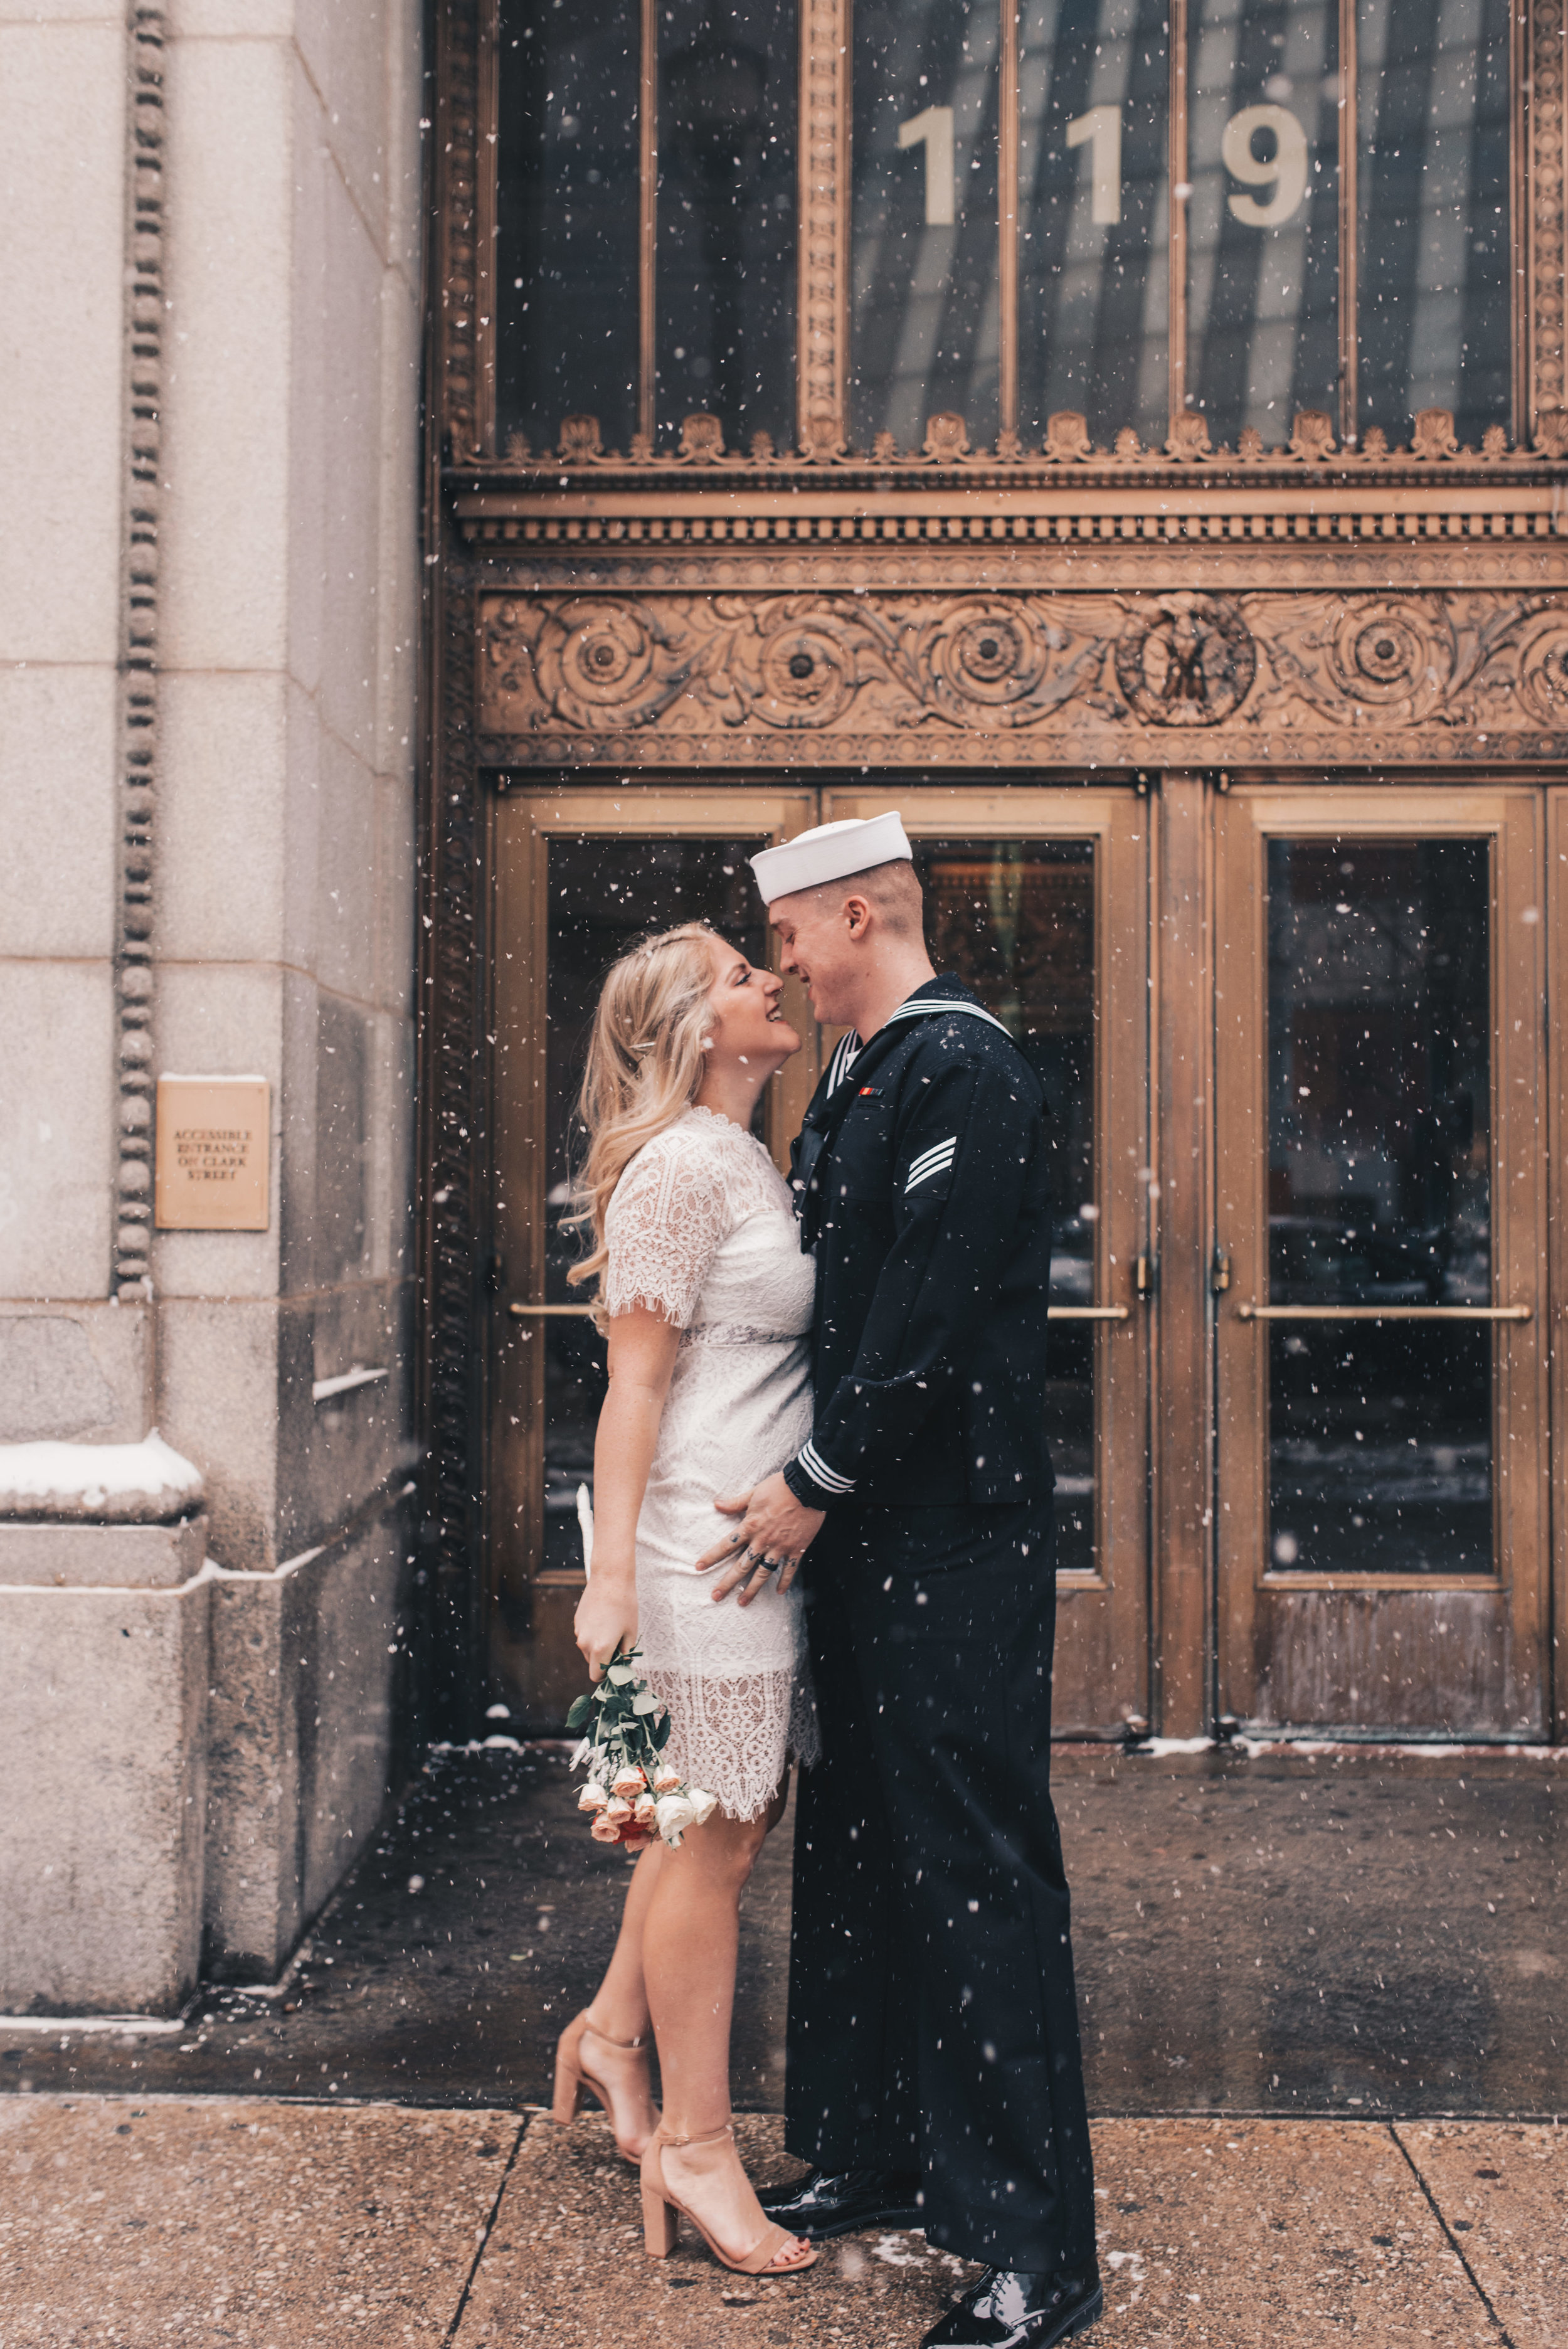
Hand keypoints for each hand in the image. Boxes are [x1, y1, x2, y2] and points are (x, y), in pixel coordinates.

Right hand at [574, 1572, 636, 1680]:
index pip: (596, 1676)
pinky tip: (605, 1618)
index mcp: (600, 1649)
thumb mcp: (631, 1632)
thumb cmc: (626, 1605)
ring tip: (613, 1627)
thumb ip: (625, 1654)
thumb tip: (623, 1666)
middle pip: (593, 1663)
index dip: (607, 1675)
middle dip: (605, 1659)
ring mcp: (579, 1632)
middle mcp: (585, 1643)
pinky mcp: (577, 1622)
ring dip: (599, 1646)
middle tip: (620, 1644)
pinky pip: (585, 1635)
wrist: (610, 1578)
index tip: (618, 1666)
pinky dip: (594, 1633)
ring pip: (588, 1649)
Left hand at [694, 1473, 825, 1603]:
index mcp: (750, 1526)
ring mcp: (780, 1547)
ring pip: (763, 1573)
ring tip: (742, 1602)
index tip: (698, 1567)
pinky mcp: (797, 1548)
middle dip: (727, 1583)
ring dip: (752, 1589)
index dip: (711, 1557)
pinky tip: (780, 1592)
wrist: (807, 1488)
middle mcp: (762, 1540)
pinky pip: (789, 1569)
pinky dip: (785, 1581)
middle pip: (741, 1566)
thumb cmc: (779, 1487)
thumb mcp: (754, 1493)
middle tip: (716, 1596)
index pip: (726, 1545)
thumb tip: (717, 1504)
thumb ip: (736, 1503)